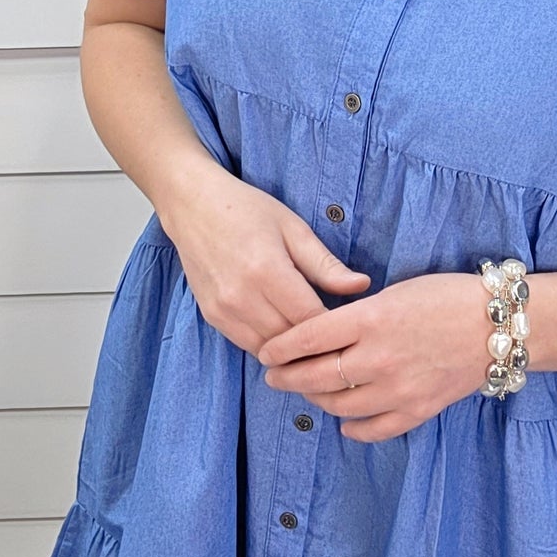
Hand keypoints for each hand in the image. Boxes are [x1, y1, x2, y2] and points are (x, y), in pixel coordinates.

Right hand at [159, 159, 372, 354]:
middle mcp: (242, 297)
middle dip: (317, 343)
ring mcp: (223, 310)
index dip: (336, 328)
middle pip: (291, 341)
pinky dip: (269, 345)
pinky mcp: (212, 317)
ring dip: (293, 349)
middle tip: (339, 337)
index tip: (353, 325)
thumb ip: (326, 264)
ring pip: (269, 350)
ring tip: (315, 340)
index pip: (312, 320)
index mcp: (267, 271)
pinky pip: (248, 345)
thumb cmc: (247, 210)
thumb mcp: (294, 228)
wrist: (193, 206)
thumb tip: (363, 286)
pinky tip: (285, 333)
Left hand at [256, 272, 487, 442]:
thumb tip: (319, 334)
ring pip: (338, 405)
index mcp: (371, 318)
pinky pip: (373, 429)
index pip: (307, 337)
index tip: (266, 352)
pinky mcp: (417, 410)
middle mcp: (379, 357)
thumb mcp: (394, 291)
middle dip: (287, 378)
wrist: (498, 324)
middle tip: (274, 376)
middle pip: (315, 376)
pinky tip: (346, 422)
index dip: (280, 348)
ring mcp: (398, 388)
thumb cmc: (445, 296)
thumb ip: (355, 315)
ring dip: (316, 400)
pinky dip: (354, 428)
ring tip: (309, 392)